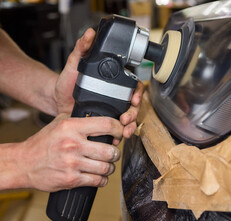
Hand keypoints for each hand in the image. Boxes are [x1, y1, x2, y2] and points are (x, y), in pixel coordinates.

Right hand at [14, 114, 123, 191]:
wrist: (23, 163)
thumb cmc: (44, 143)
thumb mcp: (60, 123)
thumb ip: (80, 119)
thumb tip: (104, 118)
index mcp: (72, 127)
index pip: (107, 125)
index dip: (119, 130)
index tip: (120, 134)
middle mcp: (73, 144)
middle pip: (110, 150)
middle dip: (116, 153)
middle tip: (113, 153)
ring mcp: (72, 163)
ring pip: (106, 167)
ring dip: (110, 167)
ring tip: (106, 165)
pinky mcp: (71, 179)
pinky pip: (98, 181)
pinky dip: (103, 179)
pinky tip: (99, 176)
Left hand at [53, 28, 144, 143]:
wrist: (55, 100)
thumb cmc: (66, 81)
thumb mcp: (74, 64)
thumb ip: (82, 49)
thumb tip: (89, 33)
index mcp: (113, 84)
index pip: (133, 87)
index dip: (137, 93)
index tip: (133, 99)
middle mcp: (116, 97)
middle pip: (134, 106)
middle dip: (134, 114)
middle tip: (125, 119)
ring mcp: (111, 111)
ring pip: (128, 120)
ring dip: (130, 126)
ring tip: (123, 132)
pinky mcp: (104, 123)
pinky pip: (116, 130)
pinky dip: (118, 135)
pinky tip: (114, 139)